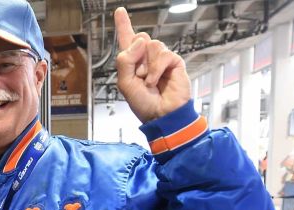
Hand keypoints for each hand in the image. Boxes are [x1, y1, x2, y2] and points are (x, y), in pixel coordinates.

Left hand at [114, 7, 190, 122]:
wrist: (162, 115)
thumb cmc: (143, 103)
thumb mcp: (125, 84)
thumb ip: (125, 61)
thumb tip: (139, 41)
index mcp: (132, 63)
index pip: (127, 40)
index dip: (123, 25)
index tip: (119, 11)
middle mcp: (146, 58)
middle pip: (140, 37)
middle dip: (136, 55)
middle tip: (139, 75)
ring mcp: (160, 59)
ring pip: (151, 44)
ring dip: (147, 67)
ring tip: (149, 82)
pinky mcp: (174, 62)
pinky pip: (163, 54)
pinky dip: (157, 69)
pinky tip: (156, 81)